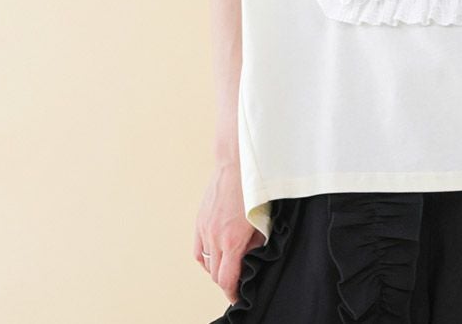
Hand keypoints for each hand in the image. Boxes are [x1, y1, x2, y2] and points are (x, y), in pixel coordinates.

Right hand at [193, 161, 265, 303]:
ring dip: (216, 269)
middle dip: (226, 282)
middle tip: (237, 281)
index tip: (238, 296)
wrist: (235, 165)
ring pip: (206, 263)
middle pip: (215, 274)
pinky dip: (206, 257)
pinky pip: (198, 249)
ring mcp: (205, 229)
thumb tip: (252, 256)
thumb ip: (257, 242)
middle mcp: (215, 237)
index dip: (232, 292)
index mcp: (232, 240)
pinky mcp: (200, 221)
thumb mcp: (263, 220)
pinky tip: (214, 255)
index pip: (227, 279)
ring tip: (228, 266)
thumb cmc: (252, 189)